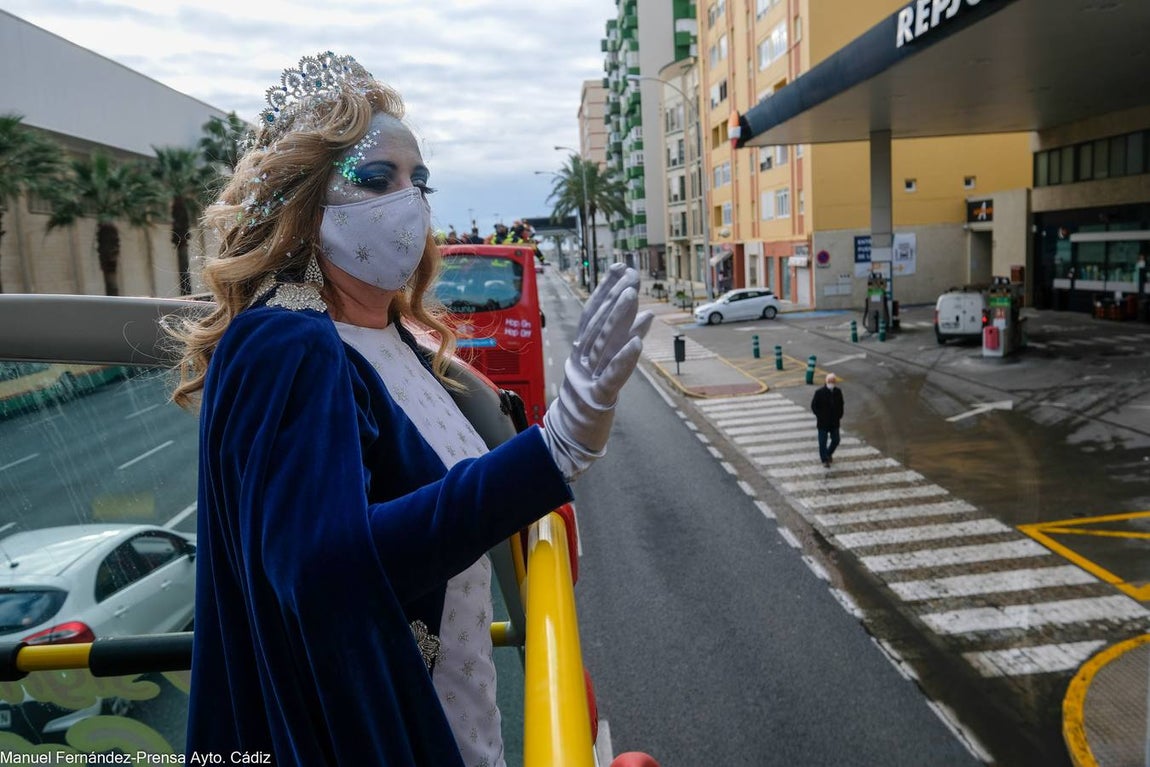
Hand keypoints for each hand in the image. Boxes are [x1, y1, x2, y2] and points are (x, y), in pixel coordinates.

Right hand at [542, 264, 653, 481]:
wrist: (570, 439)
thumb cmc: (589, 400)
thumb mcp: (600, 367)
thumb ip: (617, 342)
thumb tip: (643, 315)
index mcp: (579, 351)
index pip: (591, 314)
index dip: (604, 289)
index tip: (619, 267)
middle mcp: (580, 360)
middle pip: (598, 324)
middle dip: (614, 297)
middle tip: (631, 275)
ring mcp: (587, 378)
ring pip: (603, 344)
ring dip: (619, 319)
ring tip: (633, 295)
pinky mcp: (598, 398)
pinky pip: (612, 376)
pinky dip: (624, 359)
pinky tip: (637, 343)